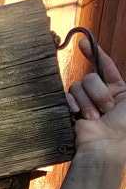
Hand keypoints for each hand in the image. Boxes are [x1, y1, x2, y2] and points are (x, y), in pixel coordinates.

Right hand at [67, 42, 125, 158]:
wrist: (106, 147)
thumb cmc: (125, 126)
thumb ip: (124, 87)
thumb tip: (108, 71)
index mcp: (119, 91)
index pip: (106, 66)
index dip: (95, 53)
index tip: (83, 41)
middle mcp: (102, 95)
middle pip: (91, 77)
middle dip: (99, 92)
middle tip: (108, 109)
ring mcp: (85, 103)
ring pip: (79, 86)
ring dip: (89, 102)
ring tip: (96, 118)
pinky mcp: (71, 111)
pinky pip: (68, 97)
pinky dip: (75, 106)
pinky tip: (81, 117)